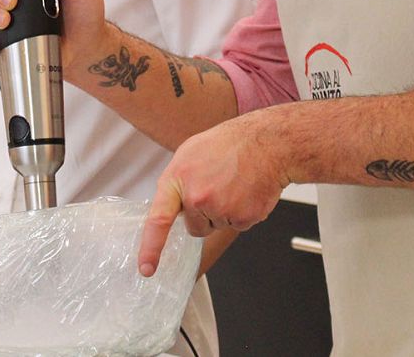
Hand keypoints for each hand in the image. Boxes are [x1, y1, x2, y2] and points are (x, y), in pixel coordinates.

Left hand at [136, 110, 287, 275]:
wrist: (267, 143)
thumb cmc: (230, 145)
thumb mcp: (190, 153)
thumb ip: (177, 183)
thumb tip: (170, 206)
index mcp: (178, 178)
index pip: (158, 220)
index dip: (150, 247)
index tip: (146, 268)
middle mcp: (196, 196)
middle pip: (194, 227)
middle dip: (204, 214)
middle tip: (218, 187)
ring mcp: (220, 209)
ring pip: (216, 226)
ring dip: (224, 211)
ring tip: (233, 184)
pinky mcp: (242, 218)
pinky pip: (237, 226)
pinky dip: (242, 213)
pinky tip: (246, 191)